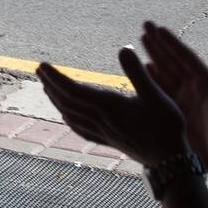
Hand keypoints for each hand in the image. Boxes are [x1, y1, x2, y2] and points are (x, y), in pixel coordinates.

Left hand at [37, 46, 189, 166]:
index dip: (55, 78)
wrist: (169, 161)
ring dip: (56, 100)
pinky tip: (67, 116)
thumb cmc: (166, 126)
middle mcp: (100, 120)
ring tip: (47, 87)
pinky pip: (80, 129)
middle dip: (51, 84)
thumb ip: (138, 72)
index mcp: (108, 106)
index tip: (42, 65)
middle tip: (39, 69)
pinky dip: (69, 119)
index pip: (73, 90)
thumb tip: (124, 47)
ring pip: (71, 115)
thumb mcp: (155, 95)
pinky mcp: (108, 140)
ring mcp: (102, 132)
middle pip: (67, 101)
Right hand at [137, 21, 207, 179]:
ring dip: (154, 54)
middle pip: (174, 59)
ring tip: (140, 39)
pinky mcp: (178, 109)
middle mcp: (195, 87)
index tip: (158, 29)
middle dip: (160, 42)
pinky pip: (163, 88)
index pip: (187, 59)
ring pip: (166, 70)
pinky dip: (153, 76)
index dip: (172, 44)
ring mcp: (186, 97)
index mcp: (207, 85)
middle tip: (145, 24)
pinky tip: (144, 67)